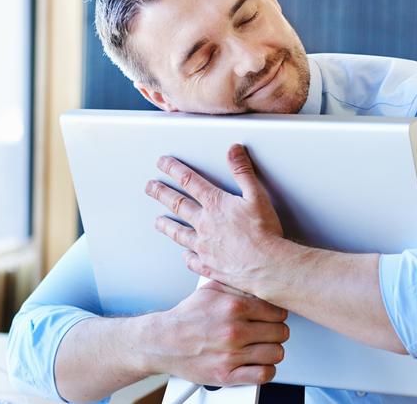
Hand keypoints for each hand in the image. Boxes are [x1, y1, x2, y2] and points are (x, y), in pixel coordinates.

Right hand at [140, 280, 288, 385]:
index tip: (273, 317)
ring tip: (263, 346)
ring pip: (276, 353)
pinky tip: (259, 362)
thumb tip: (262, 284)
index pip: (277, 311)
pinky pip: (263, 375)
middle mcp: (234, 331)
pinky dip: (266, 369)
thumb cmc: (188, 316)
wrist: (163, 342)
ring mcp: (231, 354)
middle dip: (276, 331)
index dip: (277, 314)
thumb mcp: (212, 289)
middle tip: (268, 331)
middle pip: (280, 332)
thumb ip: (238, 285)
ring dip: (272, 350)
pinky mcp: (226, 375)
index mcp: (234, 307)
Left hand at [145, 144, 290, 295]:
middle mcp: (204, 224)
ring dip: (166, 225)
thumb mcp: (257, 194)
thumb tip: (233, 150)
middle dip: (161, 193)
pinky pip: (191, 260)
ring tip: (158, 221)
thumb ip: (242, 171)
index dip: (173, 169)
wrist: (266, 265)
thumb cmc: (264, 232)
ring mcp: (203, 246)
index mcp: (215, 204)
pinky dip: (186, 256)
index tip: (162, 163)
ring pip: (179, 233)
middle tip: (150, 187)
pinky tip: (184, 255)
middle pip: (178, 204)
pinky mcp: (208, 265)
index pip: (189, 181)